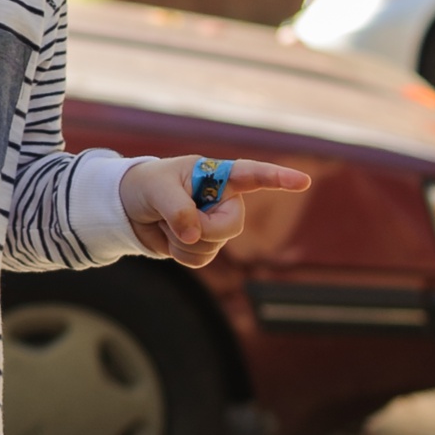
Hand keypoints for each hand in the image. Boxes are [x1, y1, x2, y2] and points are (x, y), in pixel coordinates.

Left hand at [120, 154, 310, 267]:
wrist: (130, 209)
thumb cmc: (147, 186)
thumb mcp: (157, 189)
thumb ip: (177, 208)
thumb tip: (194, 234)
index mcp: (218, 175)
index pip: (253, 175)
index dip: (278, 178)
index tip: (303, 182)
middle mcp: (224, 200)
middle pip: (231, 226)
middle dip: (203, 229)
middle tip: (176, 218)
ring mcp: (216, 225)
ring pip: (213, 247)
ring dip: (183, 240)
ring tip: (168, 221)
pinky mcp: (205, 245)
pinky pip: (200, 259)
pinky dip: (180, 253)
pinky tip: (171, 237)